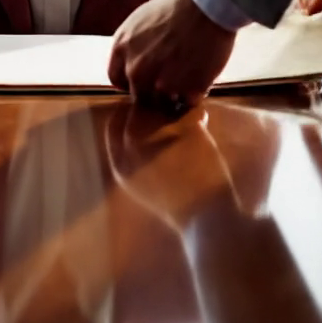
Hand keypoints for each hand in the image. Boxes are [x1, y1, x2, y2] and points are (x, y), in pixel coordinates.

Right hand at [105, 103, 235, 231]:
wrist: (206, 220)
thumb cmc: (178, 204)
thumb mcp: (141, 182)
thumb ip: (133, 154)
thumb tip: (140, 122)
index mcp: (119, 163)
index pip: (114, 122)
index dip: (131, 114)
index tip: (148, 116)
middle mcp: (131, 145)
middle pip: (138, 108)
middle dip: (156, 107)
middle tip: (173, 116)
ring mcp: (156, 134)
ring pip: (164, 102)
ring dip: (178, 108)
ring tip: (189, 125)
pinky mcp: (183, 128)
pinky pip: (190, 108)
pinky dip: (198, 114)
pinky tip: (202, 127)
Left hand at [107, 0, 236, 106]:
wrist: (206, 4)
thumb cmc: (177, 4)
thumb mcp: (140, 20)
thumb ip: (133, 46)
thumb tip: (135, 62)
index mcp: (122, 49)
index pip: (117, 79)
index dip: (131, 81)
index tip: (143, 80)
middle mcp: (137, 69)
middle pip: (140, 95)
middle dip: (153, 90)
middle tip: (171, 77)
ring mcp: (162, 83)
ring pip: (165, 102)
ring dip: (175, 94)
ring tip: (189, 74)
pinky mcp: (187, 90)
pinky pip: (189, 101)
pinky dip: (195, 93)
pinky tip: (202, 75)